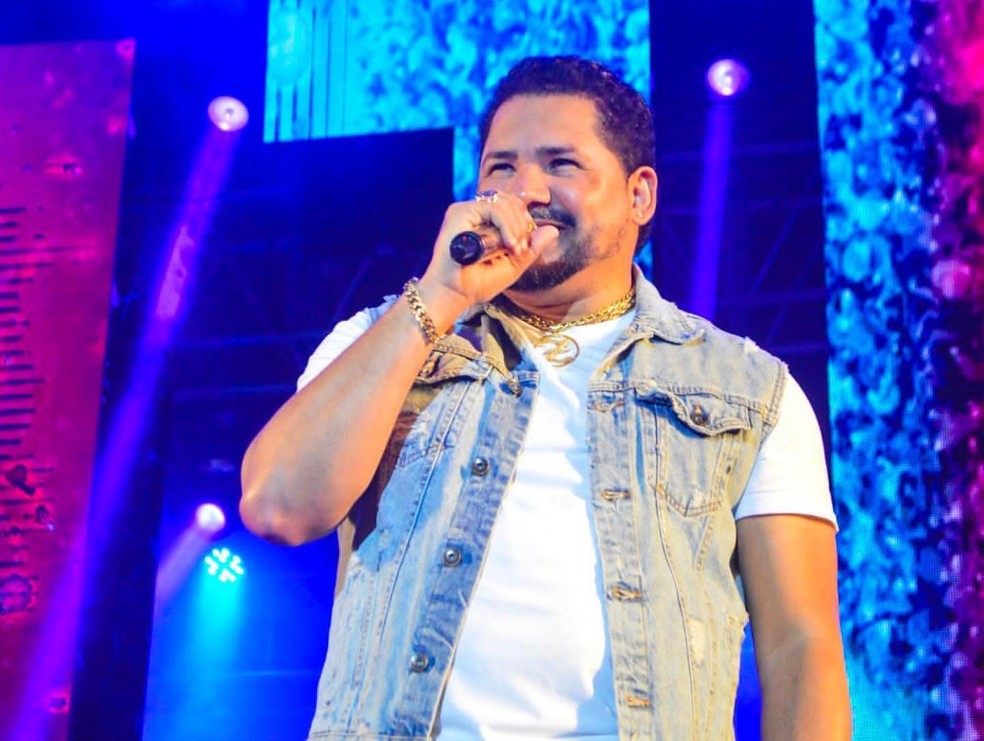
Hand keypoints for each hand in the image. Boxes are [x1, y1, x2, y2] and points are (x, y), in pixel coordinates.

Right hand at [416, 190, 559, 324]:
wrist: (454, 294)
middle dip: (523, 224)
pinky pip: (493, 207)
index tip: (524, 247)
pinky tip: (509, 243)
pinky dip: (506, 224)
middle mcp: (476, 213)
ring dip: (516, 226)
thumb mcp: (513, 265)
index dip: (525, 221)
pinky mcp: (459, 212)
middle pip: (511, 200)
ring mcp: (467, 210)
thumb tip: (554, 230)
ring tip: (515, 249)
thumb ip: (531, 248)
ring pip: (504, 202)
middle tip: (521, 249)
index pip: (513, 206)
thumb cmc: (478, 283)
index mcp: (486, 222)